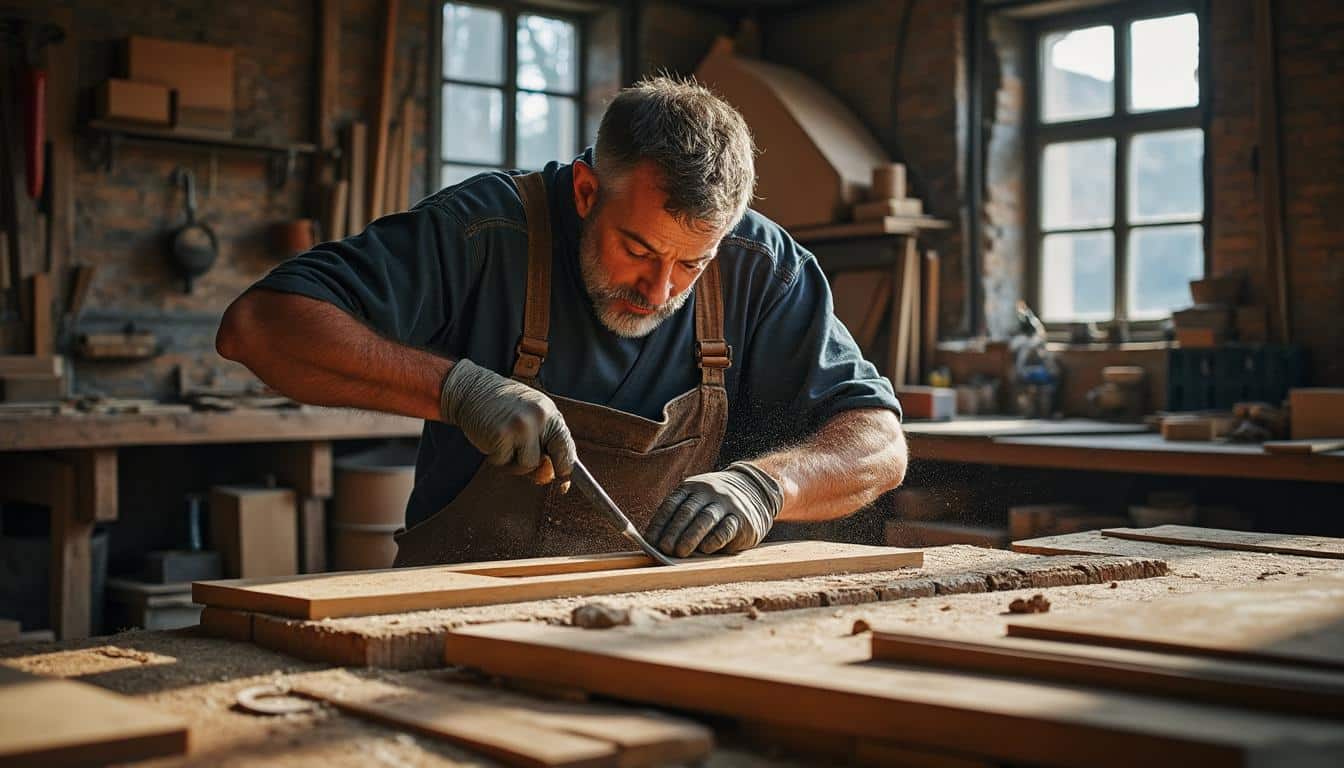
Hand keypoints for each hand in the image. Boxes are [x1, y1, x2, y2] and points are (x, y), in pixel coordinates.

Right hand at [439, 358, 574, 487]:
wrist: (472, 390)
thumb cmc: (503, 407)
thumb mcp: (531, 415)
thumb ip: (544, 441)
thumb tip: (551, 476)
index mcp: (551, 413)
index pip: (566, 448)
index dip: (565, 469)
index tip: (563, 483)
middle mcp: (539, 418)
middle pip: (547, 463)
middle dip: (534, 465)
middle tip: (518, 451)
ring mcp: (521, 426)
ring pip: (526, 466)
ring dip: (513, 462)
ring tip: (503, 442)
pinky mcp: (502, 435)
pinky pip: (503, 462)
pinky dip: (496, 457)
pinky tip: (491, 438)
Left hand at [645, 462, 782, 556]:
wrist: (756, 491)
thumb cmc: (716, 505)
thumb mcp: (697, 501)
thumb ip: (680, 518)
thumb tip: (657, 546)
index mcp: (691, 488)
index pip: (671, 505)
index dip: (659, 524)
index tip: (649, 542)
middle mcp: (708, 492)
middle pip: (687, 512)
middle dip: (673, 532)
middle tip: (664, 549)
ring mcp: (726, 503)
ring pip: (706, 518)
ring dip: (691, 537)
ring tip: (679, 552)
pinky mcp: (742, 518)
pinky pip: (726, 528)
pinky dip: (714, 539)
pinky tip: (705, 549)